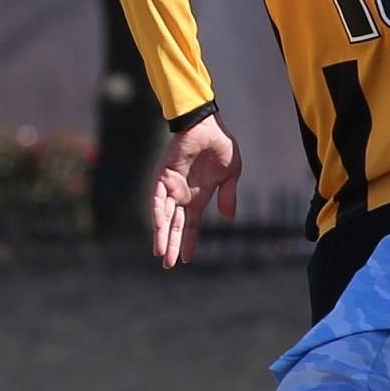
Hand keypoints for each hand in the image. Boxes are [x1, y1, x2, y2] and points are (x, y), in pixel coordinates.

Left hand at [152, 115, 240, 267]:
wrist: (207, 125)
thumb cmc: (220, 146)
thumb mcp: (231, 175)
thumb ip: (228, 196)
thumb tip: (229, 219)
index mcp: (199, 196)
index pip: (190, 224)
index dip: (188, 241)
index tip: (186, 259)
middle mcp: (183, 194)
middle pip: (174, 225)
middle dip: (171, 244)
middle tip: (168, 265)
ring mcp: (171, 186)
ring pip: (164, 215)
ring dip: (162, 234)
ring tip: (160, 253)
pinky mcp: (163, 175)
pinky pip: (158, 197)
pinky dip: (158, 211)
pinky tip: (159, 226)